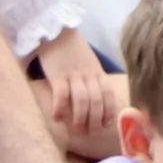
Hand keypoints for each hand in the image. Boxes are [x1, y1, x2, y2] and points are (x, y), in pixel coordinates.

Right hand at [34, 33, 116, 162]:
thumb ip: (91, 77)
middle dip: (95, 118)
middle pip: (97, 99)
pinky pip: (61, 93)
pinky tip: (57, 117)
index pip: (108, 93)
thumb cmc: (69, 48)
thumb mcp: (87, 62)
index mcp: (97, 71)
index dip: (109, 110)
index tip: (106, 124)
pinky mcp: (57, 74)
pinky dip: (61, 107)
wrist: (53, 30)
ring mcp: (73, 74)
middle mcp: (88, 74)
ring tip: (76, 129)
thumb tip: (92, 98)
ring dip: (80, 116)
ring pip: (82, 99)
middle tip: (91, 133)